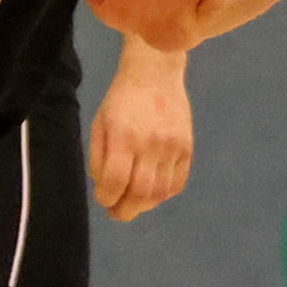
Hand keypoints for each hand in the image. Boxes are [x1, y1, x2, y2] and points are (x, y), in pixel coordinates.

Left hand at [90, 48, 194, 219]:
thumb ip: (99, 157)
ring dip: (145, 205)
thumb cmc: (122, 98)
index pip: (115, 181)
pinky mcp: (187, 149)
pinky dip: (164, 194)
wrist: (155, 73)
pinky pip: (178, 183)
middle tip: (117, 213)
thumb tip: (104, 186)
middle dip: (126, 210)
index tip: (103, 200)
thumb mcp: (100, 123)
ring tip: (134, 203)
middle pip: (140, 193)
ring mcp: (173, 148)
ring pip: (160, 192)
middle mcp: (151, 145)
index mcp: (124, 137)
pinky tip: (154, 192)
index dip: (106, 198)